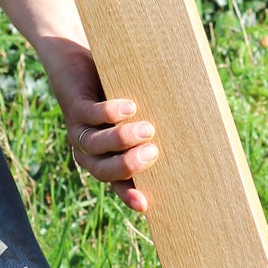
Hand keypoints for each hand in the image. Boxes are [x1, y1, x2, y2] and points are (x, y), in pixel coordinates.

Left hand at [45, 42, 157, 214]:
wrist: (73, 63)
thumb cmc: (110, 91)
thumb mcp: (131, 114)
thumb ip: (148, 126)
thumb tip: (194, 132)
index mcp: (102, 159)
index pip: (117, 183)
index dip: (128, 195)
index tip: (144, 205)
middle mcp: (88, 152)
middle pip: (103, 170)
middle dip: (128, 165)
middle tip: (152, 153)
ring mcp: (78, 130)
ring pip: (96, 144)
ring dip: (121, 139)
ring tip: (147, 128)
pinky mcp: (74, 107)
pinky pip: (90, 115)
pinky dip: (110, 112)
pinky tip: (128, 107)